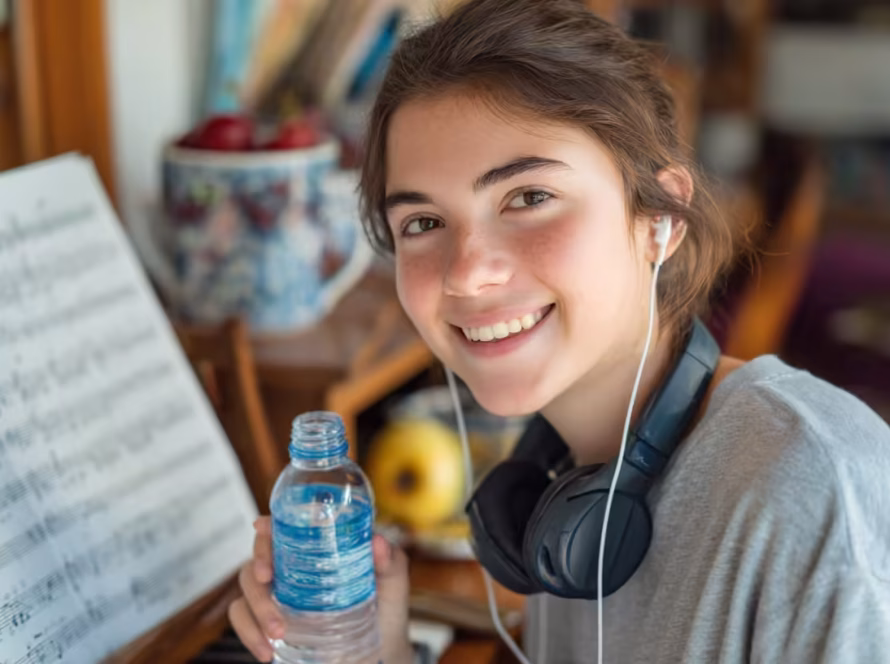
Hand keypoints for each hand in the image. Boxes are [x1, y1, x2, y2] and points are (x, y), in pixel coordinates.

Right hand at [228, 516, 413, 662]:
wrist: (380, 649)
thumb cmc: (384, 605)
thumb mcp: (392, 581)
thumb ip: (390, 561)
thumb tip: (378, 543)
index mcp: (315, 548)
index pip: (282, 528)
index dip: (268, 524)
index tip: (263, 528)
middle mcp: (290, 567)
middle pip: (257, 555)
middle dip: (257, 566)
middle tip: (267, 581)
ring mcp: (276, 594)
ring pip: (245, 588)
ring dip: (255, 607)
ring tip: (279, 632)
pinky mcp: (267, 621)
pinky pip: (241, 619)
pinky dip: (248, 634)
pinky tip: (266, 651)